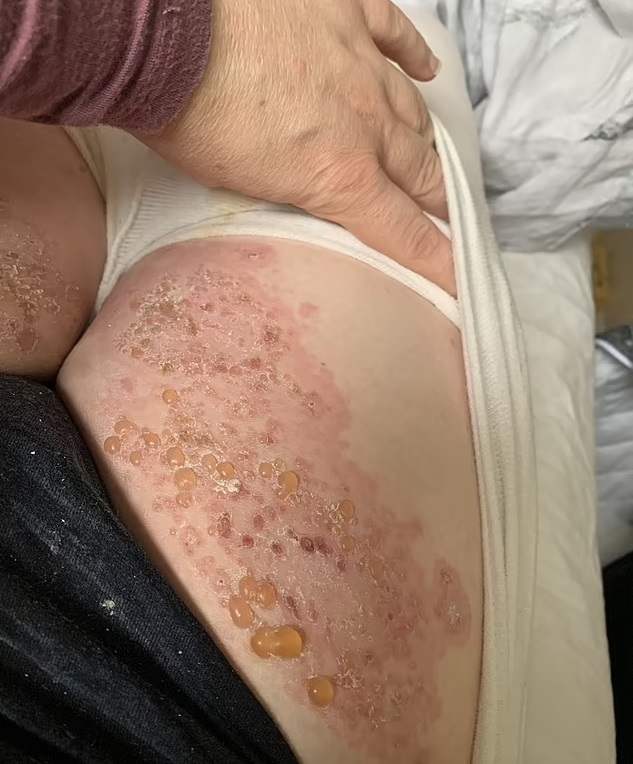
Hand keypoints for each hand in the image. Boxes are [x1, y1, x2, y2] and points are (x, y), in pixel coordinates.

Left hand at [141, 0, 452, 291]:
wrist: (169, 35)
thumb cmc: (188, 117)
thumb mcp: (242, 185)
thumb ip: (294, 189)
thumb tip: (313, 188)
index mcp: (339, 175)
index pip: (403, 230)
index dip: (438, 258)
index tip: (461, 277)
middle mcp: (364, 123)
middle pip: (418, 170)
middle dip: (437, 198)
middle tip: (447, 215)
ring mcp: (359, 61)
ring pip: (410, 109)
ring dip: (420, 138)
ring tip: (425, 155)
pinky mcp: (344, 10)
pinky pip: (394, 33)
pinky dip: (413, 55)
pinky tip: (426, 71)